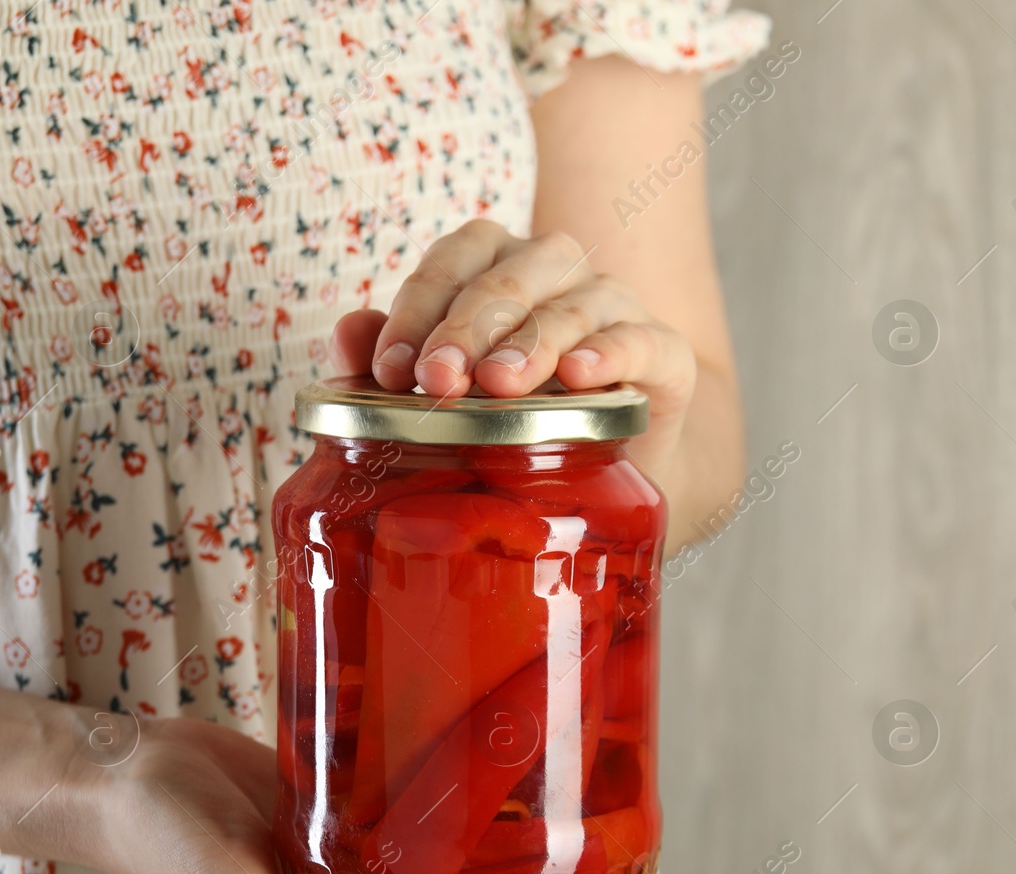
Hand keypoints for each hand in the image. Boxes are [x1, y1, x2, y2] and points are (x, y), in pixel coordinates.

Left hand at [330, 219, 696, 483]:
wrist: (612, 473)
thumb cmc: (518, 424)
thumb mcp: (450, 399)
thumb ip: (397, 361)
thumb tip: (348, 334)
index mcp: (500, 268)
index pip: (456, 258)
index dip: (419, 307)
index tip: (390, 370)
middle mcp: (559, 273)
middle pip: (510, 274)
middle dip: (466, 328)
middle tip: (436, 381)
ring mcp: (616, 308)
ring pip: (574, 303)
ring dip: (532, 341)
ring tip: (500, 386)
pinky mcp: (666, 354)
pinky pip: (642, 340)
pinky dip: (610, 353)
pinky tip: (578, 376)